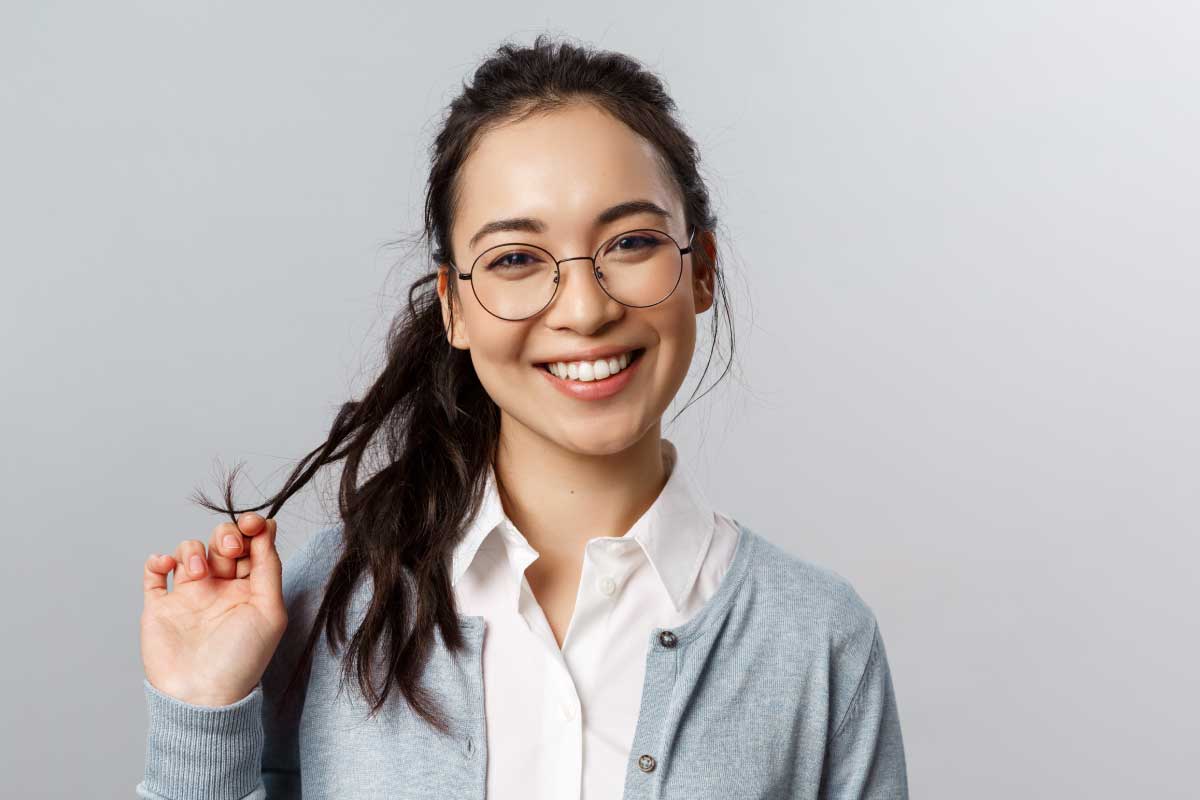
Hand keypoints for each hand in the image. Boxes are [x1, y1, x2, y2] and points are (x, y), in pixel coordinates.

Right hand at [140, 513, 286, 706]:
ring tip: (198, 571)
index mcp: (250, 587)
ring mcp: (189, 595)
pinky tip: (167, 566)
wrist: (201, 696)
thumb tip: (267, 530)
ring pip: (189, 550)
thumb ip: (269, 569)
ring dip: (192, 549)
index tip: (253, 524)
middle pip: (222, 541)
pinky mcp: (160, 606)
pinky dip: (158, 560)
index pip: (253, 544)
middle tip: (229, 548)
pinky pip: (154, 573)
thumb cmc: (241, 659)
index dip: (253, 527)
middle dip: (226, 534)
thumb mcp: (269, 612)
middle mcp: (221, 587)